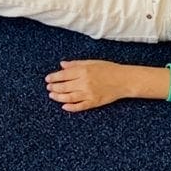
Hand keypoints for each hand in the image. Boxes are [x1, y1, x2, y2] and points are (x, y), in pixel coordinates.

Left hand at [44, 60, 170, 111]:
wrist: (123, 80)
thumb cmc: (108, 69)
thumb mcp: (92, 62)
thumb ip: (76, 64)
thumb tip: (62, 65)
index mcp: (83, 71)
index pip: (64, 75)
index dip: (54, 77)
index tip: (48, 79)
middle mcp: (84, 82)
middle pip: (64, 87)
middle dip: (54, 87)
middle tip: (48, 88)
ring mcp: (89, 93)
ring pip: (69, 97)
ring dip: (58, 97)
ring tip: (52, 96)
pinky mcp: (93, 102)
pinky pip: (79, 106)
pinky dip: (70, 107)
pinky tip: (64, 106)